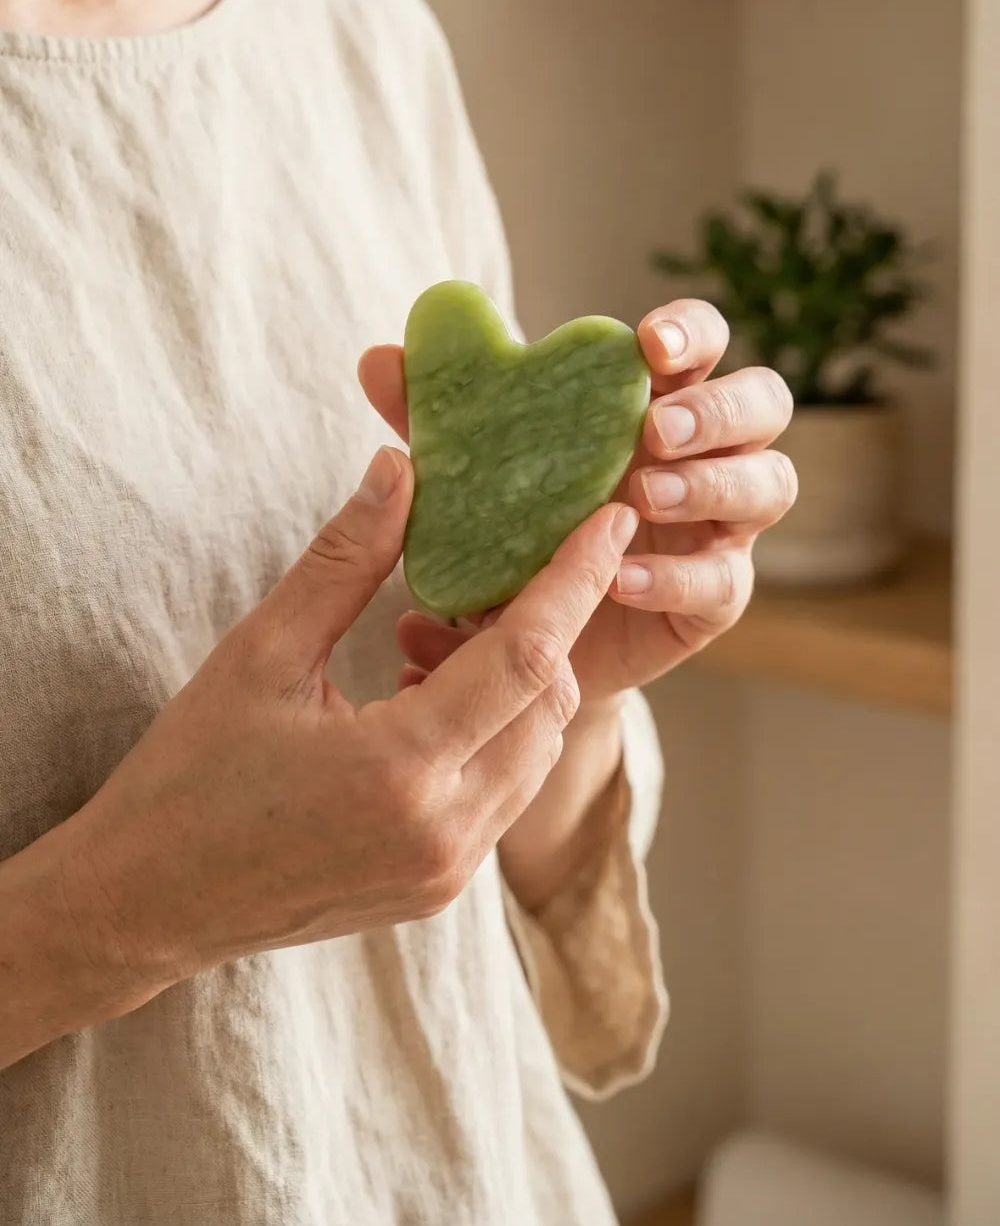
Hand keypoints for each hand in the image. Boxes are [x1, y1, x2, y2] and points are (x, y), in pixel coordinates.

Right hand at [50, 448, 636, 1029]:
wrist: (145, 904)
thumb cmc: (187, 776)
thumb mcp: (259, 653)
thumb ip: (344, 560)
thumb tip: (400, 468)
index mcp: (399, 771)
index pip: (528, 658)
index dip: (576, 579)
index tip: (610, 519)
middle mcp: (444, 834)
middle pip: (550, 705)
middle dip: (546, 628)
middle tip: (497, 573)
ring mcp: (448, 873)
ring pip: (537, 751)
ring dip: (521, 683)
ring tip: (447, 633)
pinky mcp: (440, 889)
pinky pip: (506, 792)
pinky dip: (495, 732)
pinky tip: (430, 693)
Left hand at [359, 299, 794, 710]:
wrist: (521, 642)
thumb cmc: (511, 528)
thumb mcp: (473, 469)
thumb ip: (437, 416)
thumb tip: (381, 357)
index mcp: (655, 400)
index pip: (703, 342)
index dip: (691, 333)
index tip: (649, 343)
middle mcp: (704, 454)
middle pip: (764, 405)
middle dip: (718, 410)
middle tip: (655, 429)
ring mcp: (720, 526)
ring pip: (768, 485)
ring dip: (710, 484)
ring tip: (640, 496)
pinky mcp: (714, 597)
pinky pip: (724, 580)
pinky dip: (674, 574)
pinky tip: (620, 577)